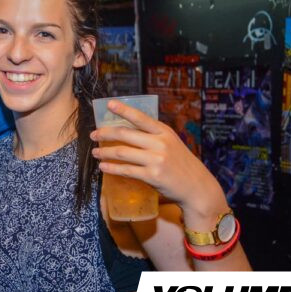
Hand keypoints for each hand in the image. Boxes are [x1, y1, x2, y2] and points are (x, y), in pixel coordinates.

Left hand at [90, 99, 226, 216]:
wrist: (197, 187)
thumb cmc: (181, 164)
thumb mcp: (172, 143)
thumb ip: (153, 136)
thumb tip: (126, 132)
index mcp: (164, 132)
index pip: (140, 117)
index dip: (123, 109)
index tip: (109, 104)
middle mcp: (160, 143)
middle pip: (125, 134)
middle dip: (105, 133)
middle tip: (93, 135)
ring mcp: (156, 160)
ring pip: (122, 152)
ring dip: (105, 152)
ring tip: (95, 153)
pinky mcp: (152, 176)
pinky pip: (126, 170)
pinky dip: (112, 168)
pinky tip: (103, 167)